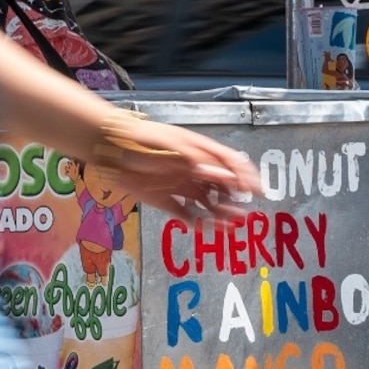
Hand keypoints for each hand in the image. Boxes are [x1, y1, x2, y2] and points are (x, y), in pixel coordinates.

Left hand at [91, 119, 257, 222]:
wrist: (112, 149)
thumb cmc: (144, 140)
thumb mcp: (174, 145)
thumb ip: (200, 162)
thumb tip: (225, 177)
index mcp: (201, 153)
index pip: (231, 164)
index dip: (246, 177)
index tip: (256, 191)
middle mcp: (195, 171)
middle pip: (222, 188)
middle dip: (234, 201)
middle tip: (240, 215)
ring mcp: (181, 186)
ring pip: (207, 203)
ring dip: (219, 214)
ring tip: (227, 225)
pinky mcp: (166, 201)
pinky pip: (185, 215)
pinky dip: (194, 222)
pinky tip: (200, 228)